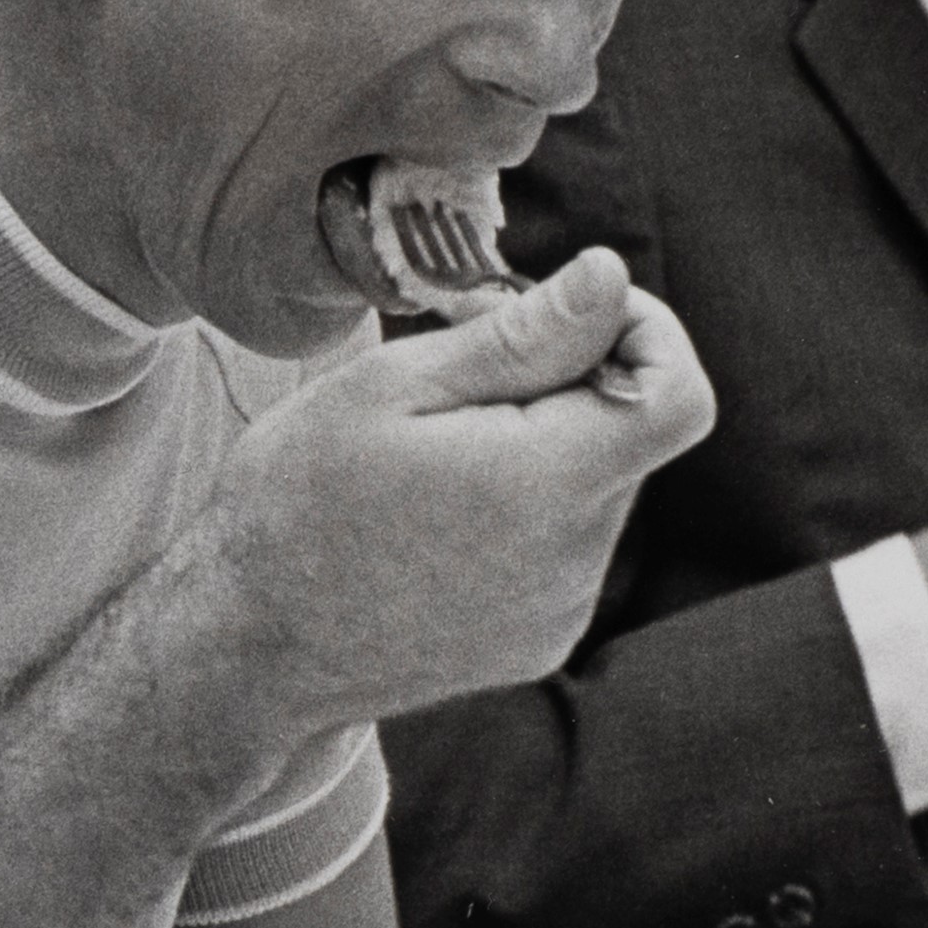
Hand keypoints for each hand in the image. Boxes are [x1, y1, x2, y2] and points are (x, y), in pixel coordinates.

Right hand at [201, 247, 714, 720]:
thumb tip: (608, 278)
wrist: (248, 650)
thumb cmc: (294, 504)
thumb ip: (516, 337)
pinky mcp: (539, 640)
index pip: (678, 396)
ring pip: (594, 488)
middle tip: (457, 374)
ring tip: (432, 453)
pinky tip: (436, 517)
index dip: (645, 333)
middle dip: (565, 384)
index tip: (568, 314)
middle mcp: (573, 560)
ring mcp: (560, 610)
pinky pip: (564, 546)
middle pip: (627, 436)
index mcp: (542, 487)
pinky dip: (522, 510)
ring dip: (539, 448)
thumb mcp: (388, 389)